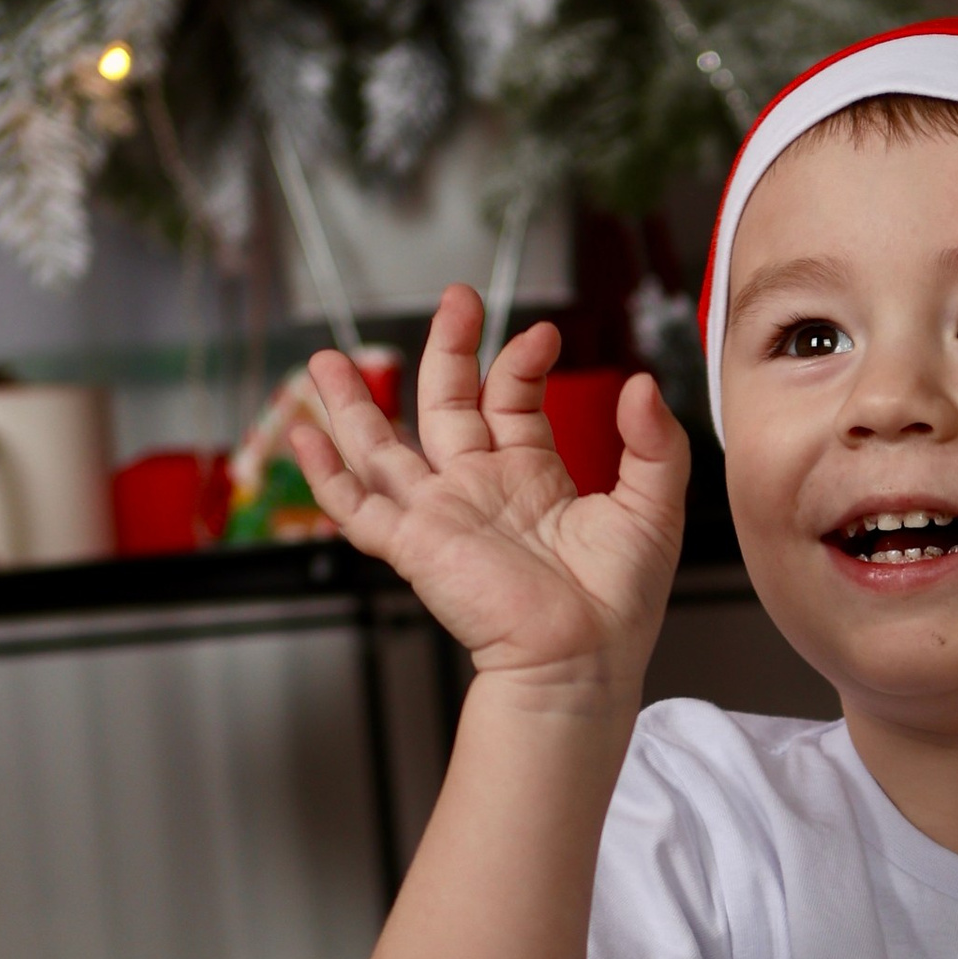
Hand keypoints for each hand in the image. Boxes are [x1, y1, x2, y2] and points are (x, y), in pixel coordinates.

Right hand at [290, 287, 688, 697]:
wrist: (583, 659)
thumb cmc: (618, 603)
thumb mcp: (653, 509)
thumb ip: (654, 444)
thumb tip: (641, 384)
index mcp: (531, 477)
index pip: (510, 400)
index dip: (520, 362)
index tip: (543, 336)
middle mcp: (480, 489)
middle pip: (445, 404)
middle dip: (446, 349)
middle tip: (454, 299)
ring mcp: (441, 515)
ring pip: (382, 448)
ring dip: (354, 403)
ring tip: (328, 359)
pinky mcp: (414, 546)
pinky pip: (356, 507)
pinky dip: (324, 475)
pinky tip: (303, 438)